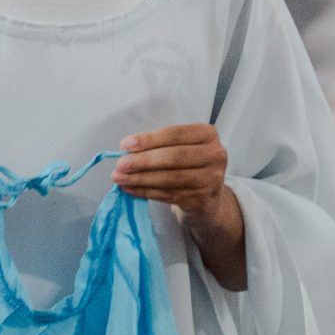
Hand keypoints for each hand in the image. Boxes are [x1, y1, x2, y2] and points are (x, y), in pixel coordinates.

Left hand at [118, 125, 247, 289]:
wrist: (207, 198)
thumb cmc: (188, 166)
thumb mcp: (181, 148)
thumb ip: (160, 145)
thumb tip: (127, 151)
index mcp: (208, 134)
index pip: (175, 134)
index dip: (149, 139)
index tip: (125, 145)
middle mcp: (215, 155)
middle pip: (174, 157)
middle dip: (143, 161)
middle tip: (120, 164)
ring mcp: (211, 180)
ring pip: (169, 178)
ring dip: (140, 179)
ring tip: (119, 178)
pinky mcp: (202, 200)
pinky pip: (168, 195)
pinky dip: (145, 192)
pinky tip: (130, 189)